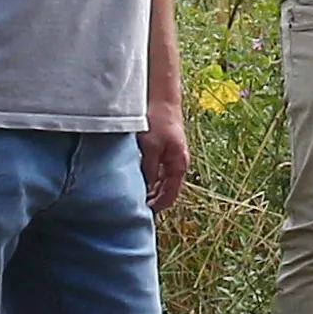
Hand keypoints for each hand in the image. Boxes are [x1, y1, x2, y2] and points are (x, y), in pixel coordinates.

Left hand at [139, 100, 192, 217]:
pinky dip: (150, 179)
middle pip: (166, 191)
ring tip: (134, 196)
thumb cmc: (158, 122)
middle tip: (134, 208)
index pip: (170, 196)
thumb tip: (145, 191)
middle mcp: (178, 164)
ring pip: (162, 182)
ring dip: (150, 190)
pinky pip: (158, 172)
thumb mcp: (150, 148)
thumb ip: (149, 170)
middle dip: (153, 200)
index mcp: (179, 165)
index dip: (157, 207)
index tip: (141, 213)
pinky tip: (137, 181)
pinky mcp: (165, 152)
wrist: (162, 100)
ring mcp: (172, 158)